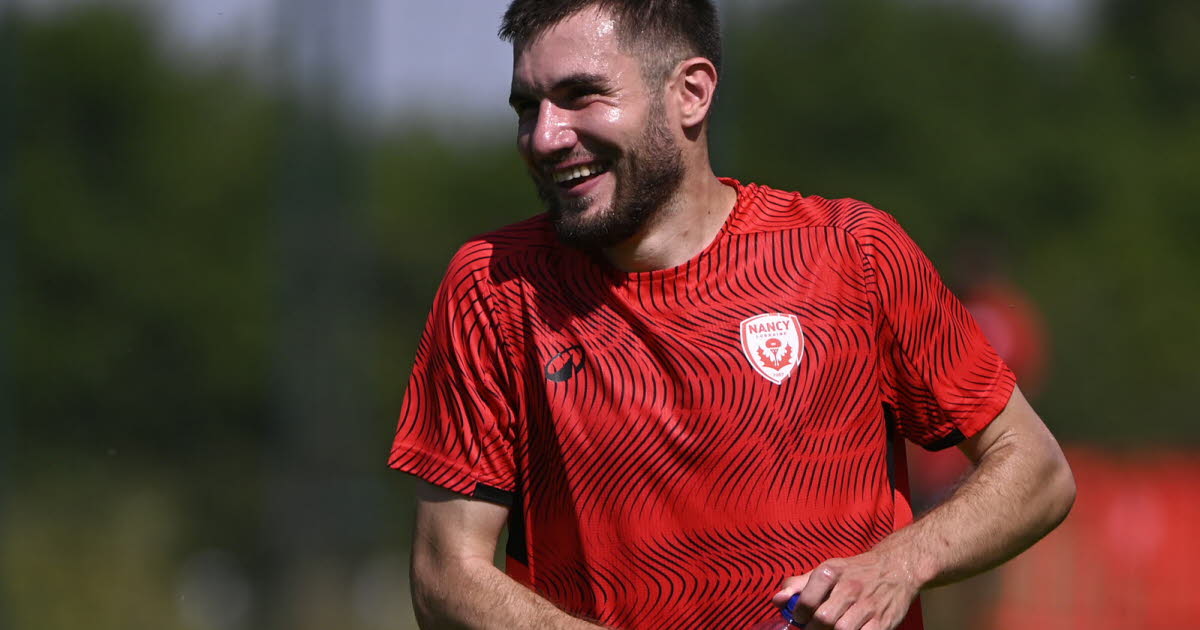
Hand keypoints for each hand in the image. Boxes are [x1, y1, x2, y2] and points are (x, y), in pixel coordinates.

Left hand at [771, 551, 919, 629]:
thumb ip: (799, 584)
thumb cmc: (855, 571)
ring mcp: (868, 605)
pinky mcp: (883, 621)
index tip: (800, 619)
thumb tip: (777, 600)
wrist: (896, 568)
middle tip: (813, 629)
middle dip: (813, 629)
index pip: (806, 600)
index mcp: (831, 572)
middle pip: (823, 619)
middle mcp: (850, 587)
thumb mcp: (827, 569)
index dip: (799, 615)